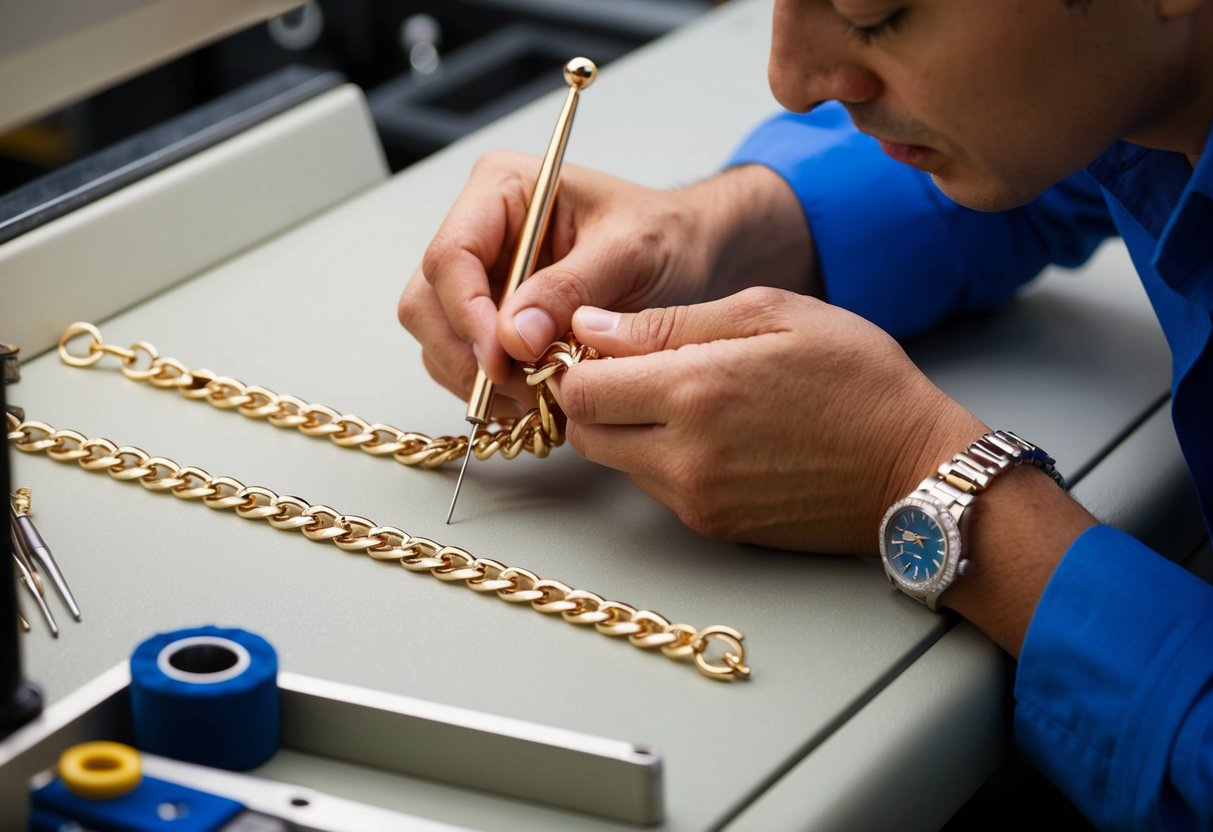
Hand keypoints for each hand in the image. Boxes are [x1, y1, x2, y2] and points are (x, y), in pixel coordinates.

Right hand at [398, 152, 814, 407]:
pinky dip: (490, 387)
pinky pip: (465, 358)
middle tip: (518, 389)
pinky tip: (531, 397)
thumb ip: (568, 290)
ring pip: (438, 337)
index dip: (466, 315)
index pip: (450, 256)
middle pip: (428, 302)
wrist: (691, 254)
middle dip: (467, 355)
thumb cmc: (667, 235)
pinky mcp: (493, 314)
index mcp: (502, 189)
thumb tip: (512, 338)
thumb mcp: (628, 252)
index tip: (501, 360)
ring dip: (477, 379)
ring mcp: (481, 275)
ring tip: (534, 395)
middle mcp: (479, 229)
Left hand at [550, 287, 984, 553]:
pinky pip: (656, 490)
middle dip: (594, 399)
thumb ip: (671, 322)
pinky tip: (711, 434)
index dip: (579, 361)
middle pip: (584, 433)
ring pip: (616, 464)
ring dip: (627, 431)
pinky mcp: (715, 528)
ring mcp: (698, 501)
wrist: (917, 470)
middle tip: (634, 370)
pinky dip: (662, 461)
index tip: (603, 343)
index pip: (579, 389)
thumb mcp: (773, 315)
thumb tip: (590, 327)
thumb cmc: (858, 379)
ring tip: (683, 400)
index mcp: (695, 391)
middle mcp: (685, 457)